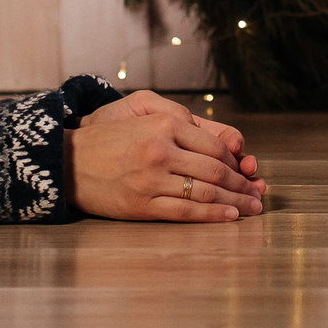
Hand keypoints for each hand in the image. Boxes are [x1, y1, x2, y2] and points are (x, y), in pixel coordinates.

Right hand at [68, 90, 266, 221]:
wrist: (67, 162)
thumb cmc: (109, 137)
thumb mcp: (143, 111)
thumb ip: (182, 119)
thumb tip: (221, 141)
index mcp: (165, 124)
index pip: (215, 146)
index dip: (236, 161)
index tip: (247, 170)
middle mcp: (160, 150)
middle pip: (215, 171)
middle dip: (242, 184)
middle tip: (259, 193)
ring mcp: (151, 179)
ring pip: (204, 193)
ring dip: (234, 202)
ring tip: (252, 207)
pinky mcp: (141, 204)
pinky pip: (185, 212)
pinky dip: (211, 215)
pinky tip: (229, 216)